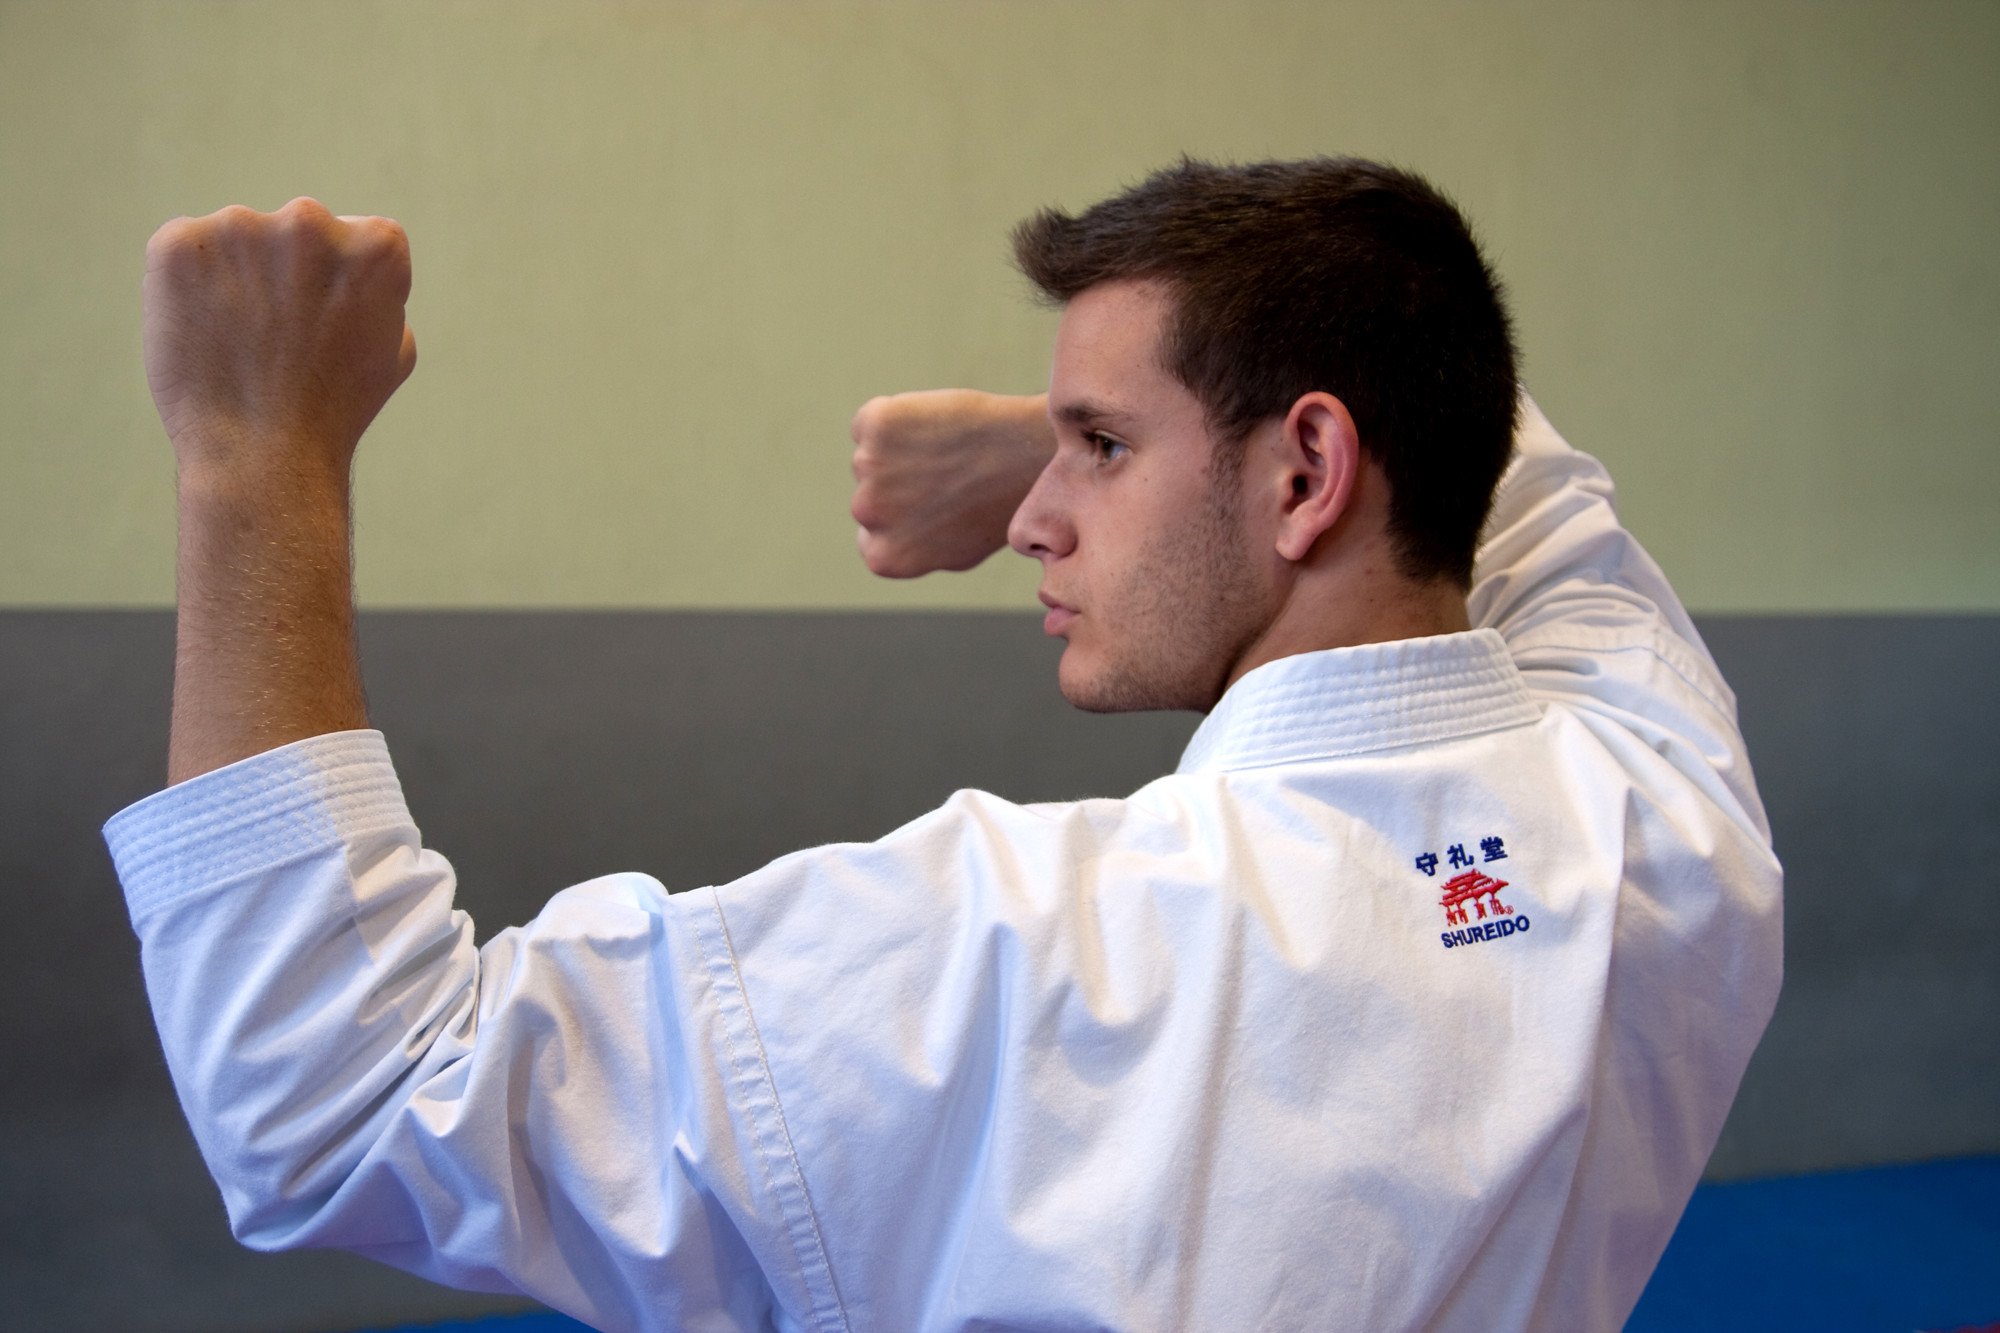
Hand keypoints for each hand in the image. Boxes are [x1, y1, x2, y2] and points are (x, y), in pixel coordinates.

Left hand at [143, 197, 416, 480]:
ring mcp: (239, 227)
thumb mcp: (394, 348)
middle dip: (288, 273)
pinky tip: (205, 331)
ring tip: (240, 341)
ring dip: (237, 277)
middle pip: (296, 232)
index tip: (329, 324)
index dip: (341, 285)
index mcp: (376, 244)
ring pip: (237, 241)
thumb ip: (377, 294)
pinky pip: (183, 252)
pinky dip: (188, 286)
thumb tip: (347, 271)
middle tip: (280, 336)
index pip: (357, 237)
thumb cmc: (337, 409)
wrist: (264, 452)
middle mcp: (309, 221)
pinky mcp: (178, 245)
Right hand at [849, 389, 1055, 577]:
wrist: (1027, 456)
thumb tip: (886, 542)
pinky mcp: (876, 424)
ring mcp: (868, 466)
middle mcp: (868, 514)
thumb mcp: (956, 554)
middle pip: (868, 493)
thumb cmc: (999, 506)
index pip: (869, 536)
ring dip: (899, 450)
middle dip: (898, 483)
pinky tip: (937, 426)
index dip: (902, 517)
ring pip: (871, 454)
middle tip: (947, 475)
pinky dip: (897, 416)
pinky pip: (873, 420)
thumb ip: (913, 551)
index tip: (933, 506)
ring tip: (948, 453)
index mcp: (884, 557)